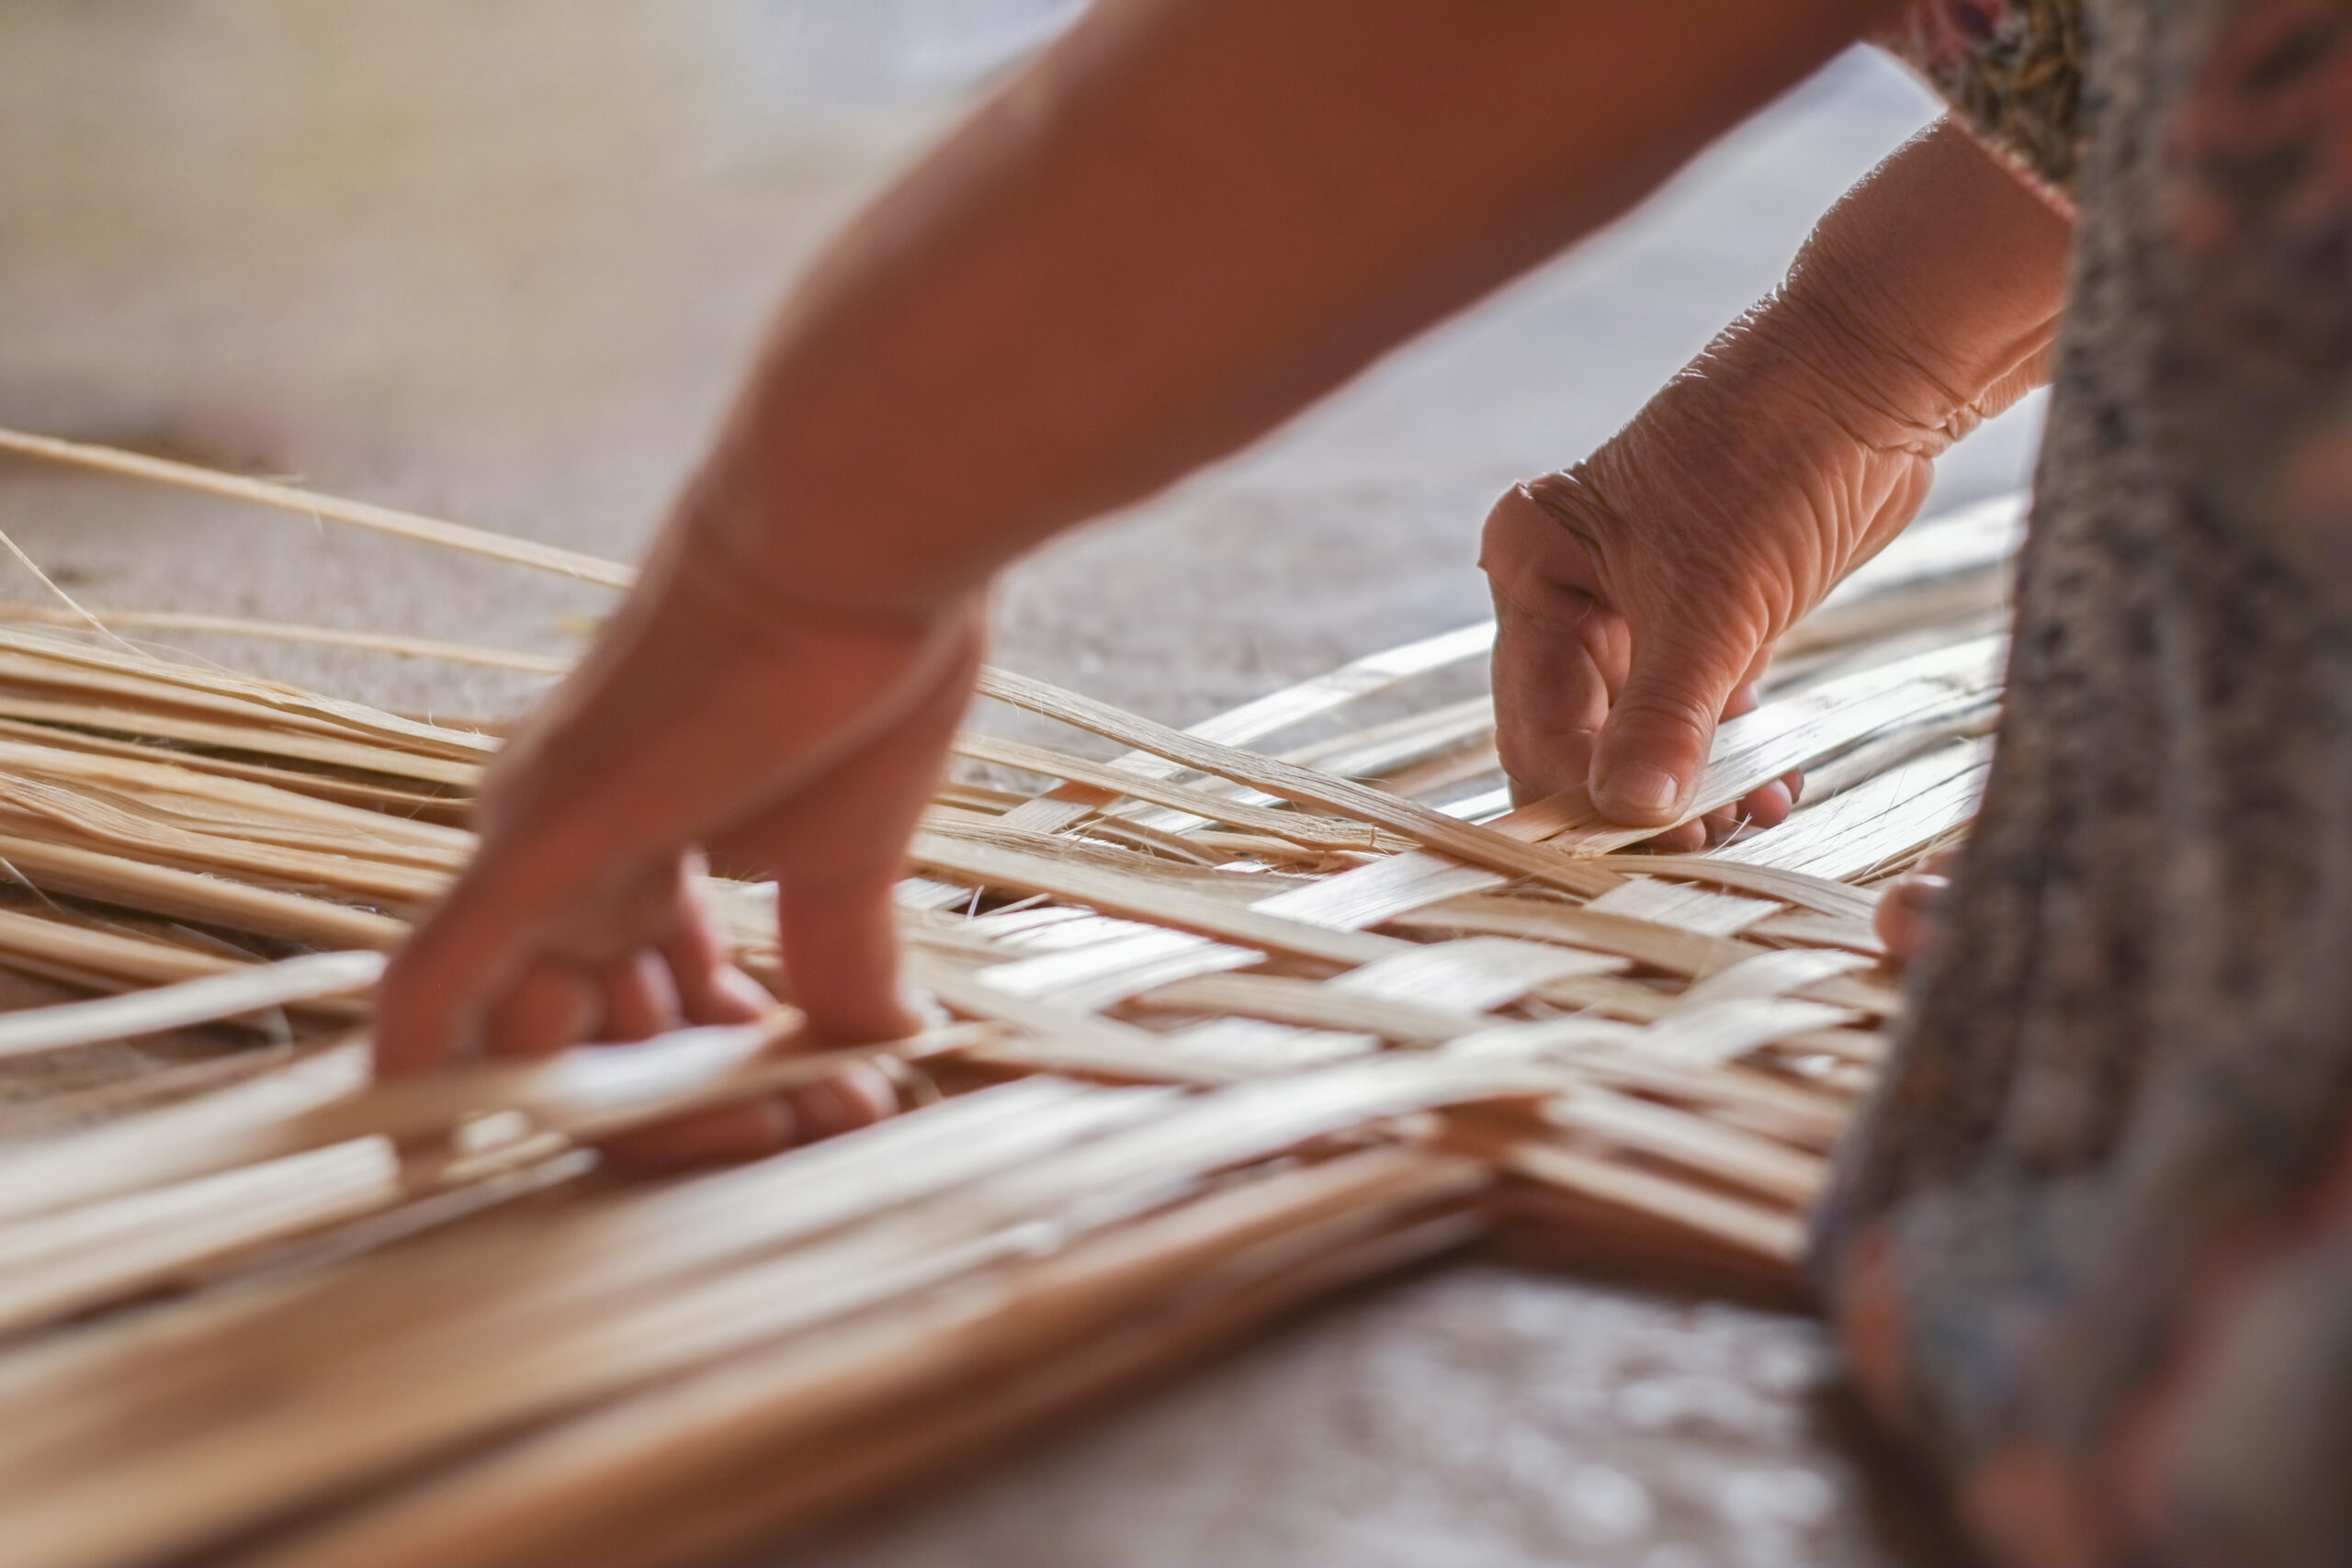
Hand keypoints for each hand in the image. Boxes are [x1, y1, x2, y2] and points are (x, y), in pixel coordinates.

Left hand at [375, 510, 986, 1163]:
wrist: (849, 544)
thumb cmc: (859, 671)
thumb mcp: (854, 852)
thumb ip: (842, 958)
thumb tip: (885, 1053)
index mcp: (638, 854)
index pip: (656, 1015)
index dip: (748, 1082)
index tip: (864, 1106)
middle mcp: (565, 860)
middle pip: (603, 1049)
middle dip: (712, 1114)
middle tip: (832, 1131)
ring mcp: (538, 853)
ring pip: (550, 1049)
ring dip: (662, 1118)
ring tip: (789, 1134)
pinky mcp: (529, 843)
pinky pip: (434, 983)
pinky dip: (418, 1074)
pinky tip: (413, 1164)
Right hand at [1484, 117, 2068, 847]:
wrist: (1876, 374)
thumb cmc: (1772, 456)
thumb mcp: (1713, 603)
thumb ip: (1666, 716)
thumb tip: (1629, 813)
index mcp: (1534, 567)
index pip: (1534, 714)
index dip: (1577, 789)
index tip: (1627, 851)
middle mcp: (1570, 590)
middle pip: (1580, 730)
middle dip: (1634, 795)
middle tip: (1696, 849)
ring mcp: (1638, 605)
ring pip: (1642, 728)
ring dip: (1689, 784)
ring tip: (1742, 822)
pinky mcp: (1707, 614)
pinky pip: (1699, 708)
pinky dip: (1729, 753)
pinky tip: (1766, 790)